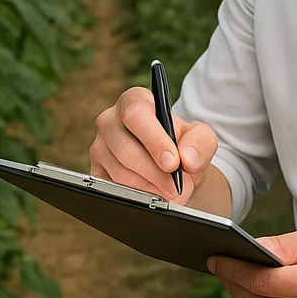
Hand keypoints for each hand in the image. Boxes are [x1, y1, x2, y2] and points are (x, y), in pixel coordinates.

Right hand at [90, 87, 216, 204]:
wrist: (171, 163)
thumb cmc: (182, 143)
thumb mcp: (200, 137)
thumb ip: (200, 143)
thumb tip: (187, 160)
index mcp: (134, 101)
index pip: (136, 115)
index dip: (154, 140)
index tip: (172, 163)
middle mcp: (110, 120)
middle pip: (126, 149)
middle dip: (154, 173)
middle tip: (176, 188)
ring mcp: (99, 147)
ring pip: (119, 172)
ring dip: (148, 187)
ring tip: (169, 193)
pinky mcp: (95, 171)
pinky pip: (112, 188)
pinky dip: (135, 197)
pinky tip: (152, 196)